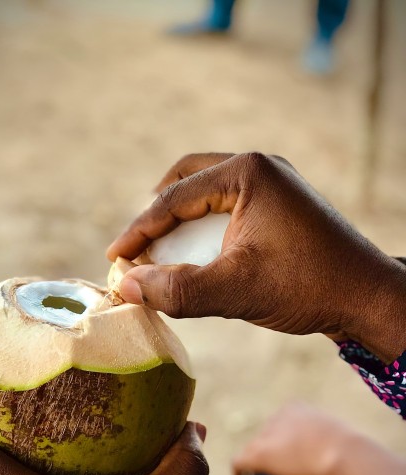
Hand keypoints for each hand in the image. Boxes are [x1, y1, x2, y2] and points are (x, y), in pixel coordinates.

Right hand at [108, 152, 405, 361]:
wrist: (367, 297)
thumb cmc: (309, 287)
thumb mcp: (236, 290)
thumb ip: (177, 290)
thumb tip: (126, 287)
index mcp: (248, 173)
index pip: (174, 198)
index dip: (139, 230)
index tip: (115, 257)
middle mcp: (260, 168)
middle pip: (187, 178)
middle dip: (157, 213)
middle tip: (137, 245)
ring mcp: (273, 184)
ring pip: (207, 191)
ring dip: (180, 218)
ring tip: (162, 250)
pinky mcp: (279, 204)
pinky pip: (227, 204)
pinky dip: (204, 225)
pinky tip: (198, 252)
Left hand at [232, 402, 350, 474]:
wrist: (345, 454)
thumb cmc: (351, 449)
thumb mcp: (338, 437)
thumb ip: (326, 440)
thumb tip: (331, 452)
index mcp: (295, 408)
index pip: (279, 424)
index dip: (280, 442)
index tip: (286, 458)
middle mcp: (278, 417)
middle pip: (266, 436)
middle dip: (269, 452)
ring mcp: (267, 435)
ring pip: (252, 450)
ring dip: (254, 464)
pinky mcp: (259, 454)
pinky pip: (238, 463)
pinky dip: (238, 474)